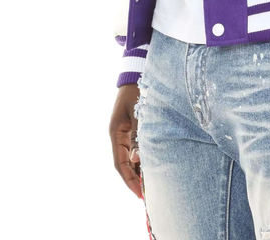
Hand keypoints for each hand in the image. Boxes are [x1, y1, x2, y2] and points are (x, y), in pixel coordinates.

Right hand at [109, 83, 143, 198]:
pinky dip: (143, 159)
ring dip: (140, 170)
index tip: (140, 194)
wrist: (136, 74)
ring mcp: (125, 133)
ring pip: (130, 158)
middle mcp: (118, 136)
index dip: (130, 180)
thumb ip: (139, 134)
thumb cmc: (137, 92)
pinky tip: (153, 166)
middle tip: (148, 196)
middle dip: (135, 180)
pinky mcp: (132, 130)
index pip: (120, 164)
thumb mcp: (139, 113)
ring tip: (153, 185)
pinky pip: (136, 149)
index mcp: (116, 133)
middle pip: (125, 164)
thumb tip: (137, 159)